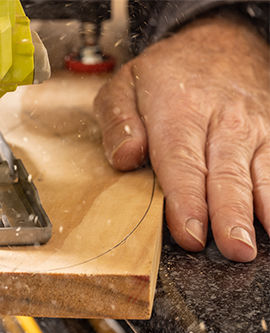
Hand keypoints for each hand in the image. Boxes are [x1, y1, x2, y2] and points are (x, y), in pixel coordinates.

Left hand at [94, 14, 269, 261]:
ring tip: (258, 245)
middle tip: (235, 250)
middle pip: (227, 175)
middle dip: (231, 215)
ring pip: (261, 173)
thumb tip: (125, 157)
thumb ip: (117, 122)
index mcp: (179, 111)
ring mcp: (255, 128)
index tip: (191, 234)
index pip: (182, 164)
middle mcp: (223, 121)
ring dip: (262, 211)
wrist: (219, 42)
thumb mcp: (123, 86)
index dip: (187, 202)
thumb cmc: (164, 75)